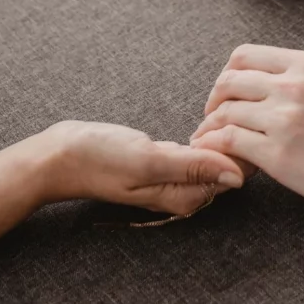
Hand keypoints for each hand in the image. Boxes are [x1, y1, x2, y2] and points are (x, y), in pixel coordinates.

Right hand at [30, 121, 246, 214]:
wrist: (60, 155)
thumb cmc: (98, 159)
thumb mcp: (148, 160)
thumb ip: (193, 168)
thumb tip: (238, 175)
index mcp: (186, 197)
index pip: (235, 175)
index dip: (244, 146)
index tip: (240, 120)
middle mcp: (184, 191)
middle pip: (228, 166)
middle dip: (237, 139)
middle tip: (232, 107)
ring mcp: (174, 175)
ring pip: (213, 156)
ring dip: (222, 134)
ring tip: (220, 108)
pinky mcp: (164, 160)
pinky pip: (196, 150)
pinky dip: (205, 135)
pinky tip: (204, 119)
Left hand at [189, 45, 303, 231]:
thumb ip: (300, 79)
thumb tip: (263, 84)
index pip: (245, 56)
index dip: (228, 75)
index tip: (227, 93)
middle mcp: (292, 86)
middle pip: (228, 82)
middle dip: (214, 101)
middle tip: (213, 118)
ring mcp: (283, 119)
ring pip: (224, 113)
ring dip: (210, 128)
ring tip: (211, 141)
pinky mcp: (276, 154)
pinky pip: (227, 142)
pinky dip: (215, 147)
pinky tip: (218, 156)